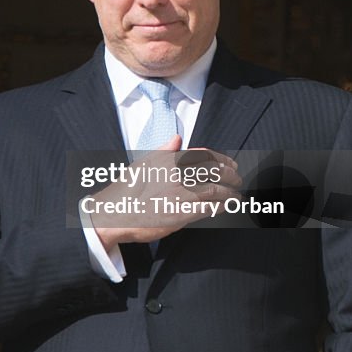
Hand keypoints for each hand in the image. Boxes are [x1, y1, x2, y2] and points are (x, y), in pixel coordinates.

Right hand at [90, 136, 240, 250]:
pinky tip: (227, 208)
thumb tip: (177, 138)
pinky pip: (210, 208)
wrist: (113, 213)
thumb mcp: (142, 164)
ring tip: (236, 196)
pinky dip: (222, 207)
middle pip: (215, 170)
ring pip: (216, 190)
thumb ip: (163, 150)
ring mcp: (181, 193)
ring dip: (230, 194)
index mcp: (169, 159)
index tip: (230, 164)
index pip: (204, 155)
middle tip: (238, 180)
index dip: (222, 159)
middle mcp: (177, 173)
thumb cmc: (125, 191)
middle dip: (231, 175)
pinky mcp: (183, 213)